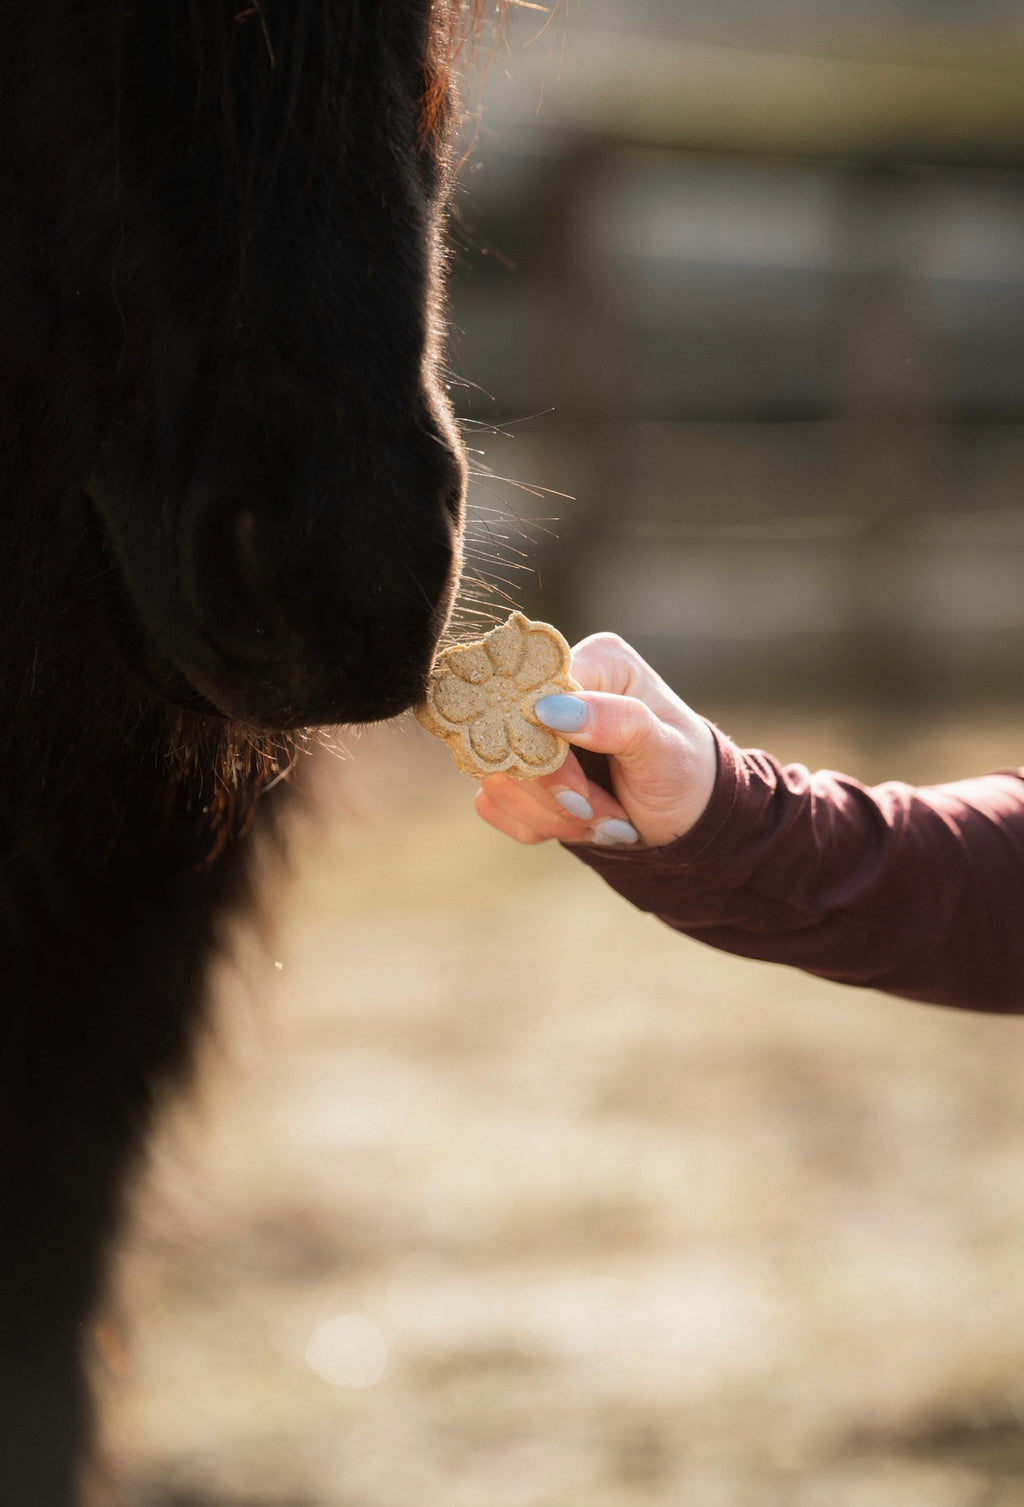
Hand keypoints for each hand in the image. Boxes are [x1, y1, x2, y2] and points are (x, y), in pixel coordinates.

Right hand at [475, 632, 717, 848]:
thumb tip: (552, 709)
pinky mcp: (518, 770)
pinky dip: (536, 825)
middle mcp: (556, 689)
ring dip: (551, 815)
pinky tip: (576, 824)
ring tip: (600, 820)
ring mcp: (530, 732)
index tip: (581, 792)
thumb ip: (617, 722)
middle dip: (554, 793)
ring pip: (498, 777)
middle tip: (598, 814)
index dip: (547, 746)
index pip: (537, 691)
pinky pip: (494, 803)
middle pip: (509, 737)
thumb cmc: (683, 772)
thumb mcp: (665, 749)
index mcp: (596, 663)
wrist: (682, 816)